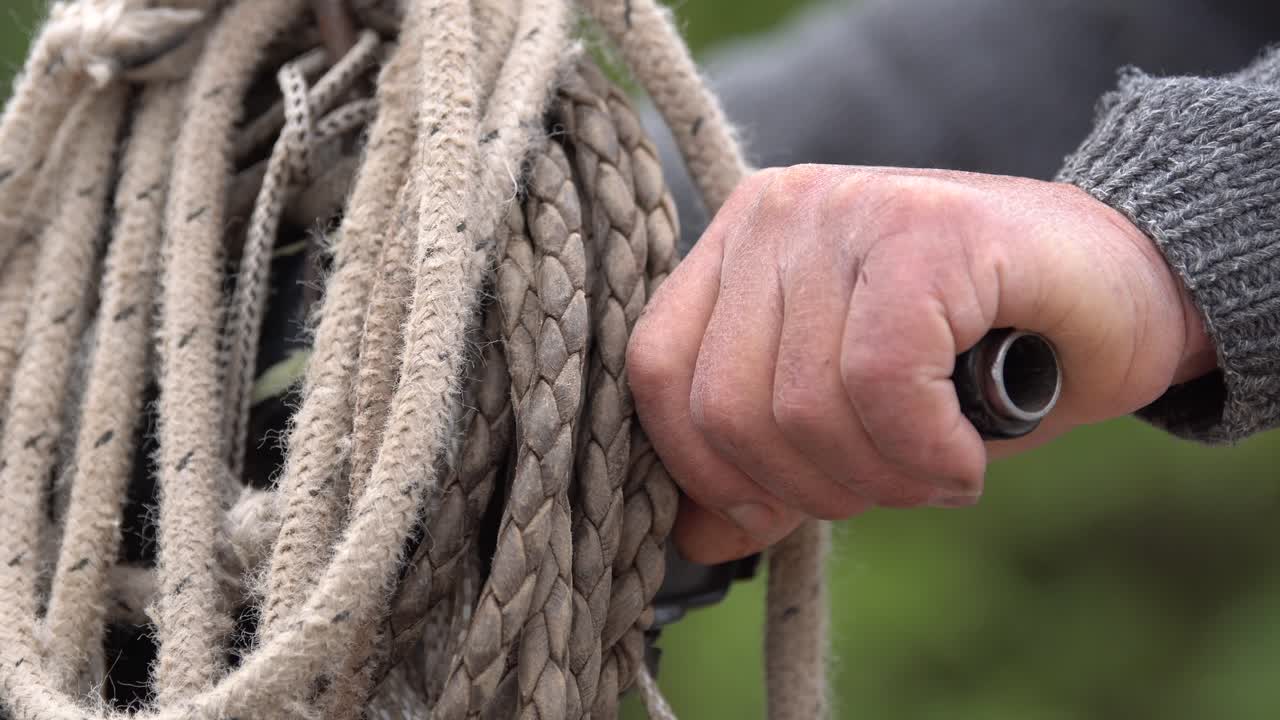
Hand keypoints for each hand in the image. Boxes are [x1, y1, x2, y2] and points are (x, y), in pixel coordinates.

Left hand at [627, 165, 1215, 564]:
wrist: (1128, 286)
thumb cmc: (980, 357)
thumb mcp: (847, 419)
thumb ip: (765, 464)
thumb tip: (690, 539)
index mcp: (739, 245)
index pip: (658, 371)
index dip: (704, 471)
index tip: (772, 511)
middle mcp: (780, 211)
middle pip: (727, 404)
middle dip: (812, 488)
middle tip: (892, 486)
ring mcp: (851, 208)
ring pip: (804, 403)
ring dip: (882, 479)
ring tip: (937, 469)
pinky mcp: (926, 228)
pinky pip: (883, 381)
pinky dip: (926, 452)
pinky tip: (964, 455)